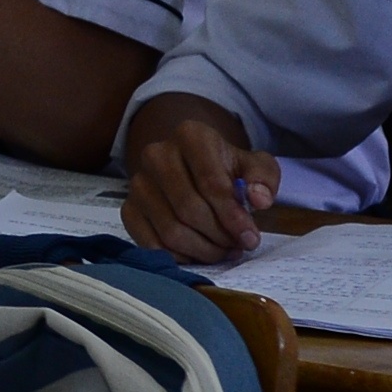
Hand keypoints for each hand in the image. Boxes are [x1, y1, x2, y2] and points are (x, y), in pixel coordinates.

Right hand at [120, 101, 279, 265]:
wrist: (192, 166)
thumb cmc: (226, 168)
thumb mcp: (254, 165)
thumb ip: (264, 178)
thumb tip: (259, 199)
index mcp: (191, 135)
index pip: (211, 184)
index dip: (233, 216)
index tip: (250, 237)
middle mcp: (157, 154)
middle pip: (189, 209)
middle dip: (218, 235)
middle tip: (236, 246)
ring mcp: (138, 182)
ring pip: (170, 230)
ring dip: (201, 250)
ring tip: (220, 250)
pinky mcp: (128, 208)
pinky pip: (150, 242)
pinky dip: (177, 256)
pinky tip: (196, 254)